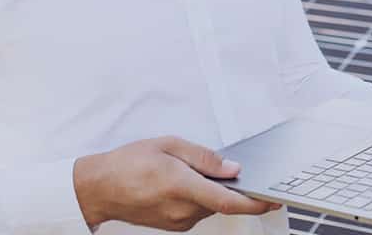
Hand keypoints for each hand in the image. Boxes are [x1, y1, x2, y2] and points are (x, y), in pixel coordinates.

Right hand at [72, 136, 281, 231]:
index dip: (256, 202)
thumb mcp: (169, 145)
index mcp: (183, 187)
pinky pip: (198, 210)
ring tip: (189, 172)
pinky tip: (184, 183)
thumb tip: (232, 168)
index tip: (273, 198)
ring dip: (212, 190)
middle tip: (222, 167)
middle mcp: (183, 210)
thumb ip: (204, 158)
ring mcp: (178, 221)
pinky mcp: (174, 225)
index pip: (229, 202)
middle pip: (222, 201)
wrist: (99, 189)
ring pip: (210, 206)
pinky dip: (200, 197)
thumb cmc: (128, 163)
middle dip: (230, 186)